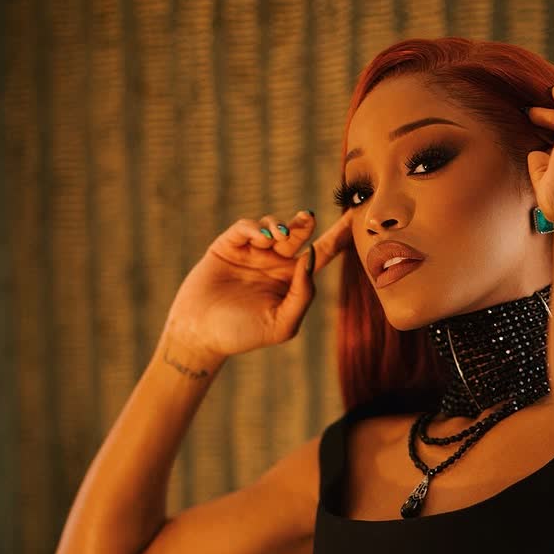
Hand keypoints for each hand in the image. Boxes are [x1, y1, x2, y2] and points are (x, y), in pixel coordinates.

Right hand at [168, 208, 354, 358]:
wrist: (200, 334)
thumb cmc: (242, 335)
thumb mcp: (282, 324)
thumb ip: (303, 294)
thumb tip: (311, 257)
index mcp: (291, 282)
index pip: (320, 254)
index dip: (337, 236)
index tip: (354, 217)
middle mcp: (273, 264)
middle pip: (299, 235)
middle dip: (305, 224)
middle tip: (308, 219)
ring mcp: (251, 253)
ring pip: (274, 226)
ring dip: (281, 226)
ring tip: (279, 237)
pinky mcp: (228, 246)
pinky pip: (246, 228)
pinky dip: (255, 229)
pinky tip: (260, 240)